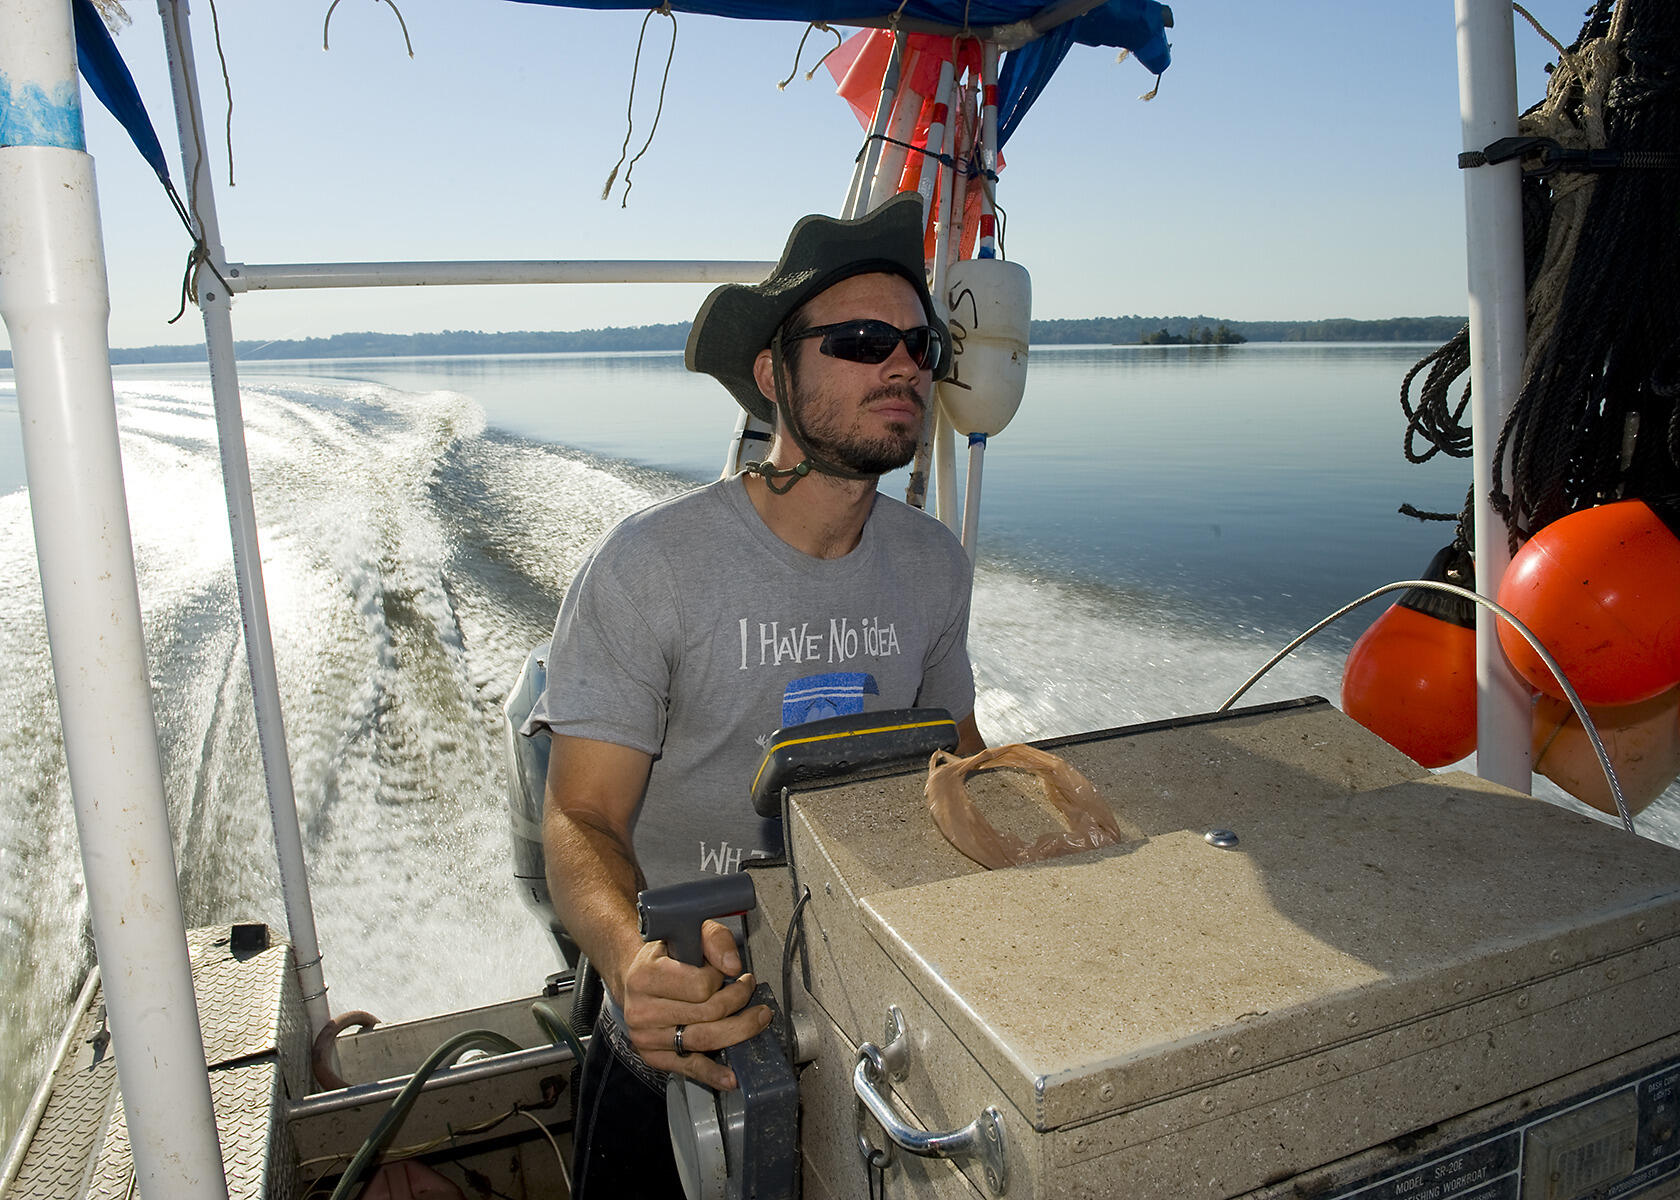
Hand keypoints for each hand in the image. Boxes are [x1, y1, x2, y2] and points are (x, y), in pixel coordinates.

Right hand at [619, 918, 772, 1089]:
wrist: (635, 978)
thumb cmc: (666, 956)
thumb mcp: (687, 933)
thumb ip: (714, 939)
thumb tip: (733, 965)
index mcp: (645, 976)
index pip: (701, 985)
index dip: (722, 978)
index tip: (730, 971)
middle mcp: (641, 1010)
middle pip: (707, 1014)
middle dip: (738, 1001)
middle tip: (750, 989)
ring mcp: (646, 1037)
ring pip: (704, 1040)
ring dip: (739, 1030)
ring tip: (756, 1018)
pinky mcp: (654, 1057)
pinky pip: (689, 1067)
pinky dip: (714, 1074)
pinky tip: (731, 1077)